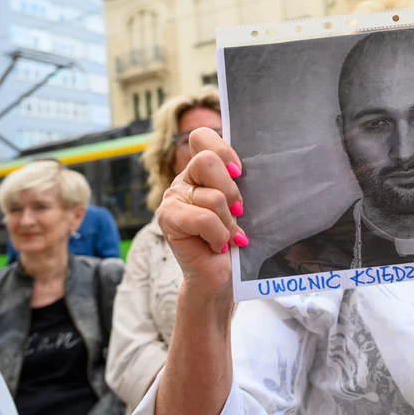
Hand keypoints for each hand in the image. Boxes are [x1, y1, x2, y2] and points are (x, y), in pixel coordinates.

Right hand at [156, 127, 245, 297]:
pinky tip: (217, 246)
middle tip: (238, 212)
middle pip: (207, 160)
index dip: (224, 150)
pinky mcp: (167, 218)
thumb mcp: (242, 205)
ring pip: (212, 196)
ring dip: (228, 222)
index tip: (240, 173)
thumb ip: (239, 183)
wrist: (221, 277)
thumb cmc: (236, 239)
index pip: (202, 137)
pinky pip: (202, 218)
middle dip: (232, 190)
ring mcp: (173, 197)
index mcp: (203, 170)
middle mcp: (185, 179)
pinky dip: (218, 235)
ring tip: (228, 236)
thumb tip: (246, 169)